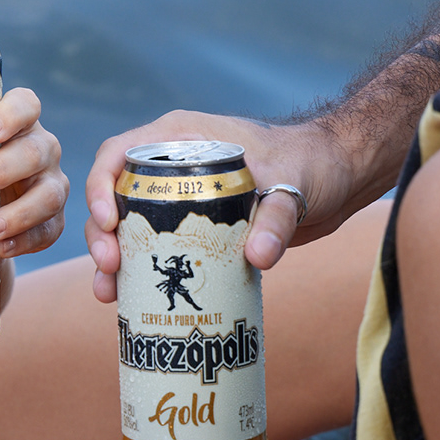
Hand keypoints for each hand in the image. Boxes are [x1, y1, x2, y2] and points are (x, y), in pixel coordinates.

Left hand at [0, 89, 63, 374]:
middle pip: (36, 149)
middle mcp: (37, 147)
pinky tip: (1, 252)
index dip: (11, 114)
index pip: (25, 104)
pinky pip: (51, 230)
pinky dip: (28, 241)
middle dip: (2, 169)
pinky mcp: (51, 221)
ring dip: (18, 213)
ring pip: (50, 193)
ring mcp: (49, 184)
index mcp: (10, 122)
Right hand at [83, 110, 371, 301]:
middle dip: (103, 235)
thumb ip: (276, 217)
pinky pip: (155, 247)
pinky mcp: (195, 226)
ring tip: (108, 294)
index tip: (106, 222)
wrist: (338, 177)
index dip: (100, 186)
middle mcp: (171, 166)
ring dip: (114, 259)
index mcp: (180, 138)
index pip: (119, 154)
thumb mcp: (293, 184)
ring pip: (129, 226)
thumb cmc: (313, 162)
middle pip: (115, 197)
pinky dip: (140, 271)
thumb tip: (257, 257)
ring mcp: (180, 196)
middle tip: (110, 268)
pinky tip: (130, 300)